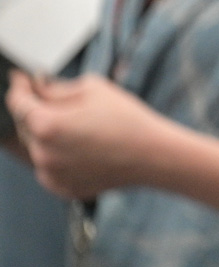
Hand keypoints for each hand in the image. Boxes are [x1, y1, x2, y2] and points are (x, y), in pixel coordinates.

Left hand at [6, 71, 184, 201]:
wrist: (153, 155)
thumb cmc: (128, 120)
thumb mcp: (93, 88)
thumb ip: (56, 88)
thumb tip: (37, 87)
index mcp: (46, 125)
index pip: (17, 102)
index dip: (19, 86)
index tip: (21, 80)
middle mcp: (42, 153)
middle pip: (25, 125)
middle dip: (37, 110)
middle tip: (60, 101)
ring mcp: (50, 173)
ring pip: (37, 146)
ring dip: (48, 134)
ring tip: (81, 128)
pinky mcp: (61, 187)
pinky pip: (49, 166)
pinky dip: (58, 156)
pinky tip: (84, 147)